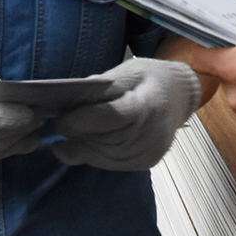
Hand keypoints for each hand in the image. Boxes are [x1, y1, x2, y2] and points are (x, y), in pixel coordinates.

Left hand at [50, 57, 200, 169]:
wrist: (179, 96)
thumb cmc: (150, 79)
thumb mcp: (126, 72)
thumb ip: (98, 89)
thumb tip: (66, 104)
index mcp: (147, 105)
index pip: (108, 117)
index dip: (80, 120)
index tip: (58, 118)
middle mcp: (151, 134)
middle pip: (103, 139)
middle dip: (76, 133)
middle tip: (56, 123)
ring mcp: (149, 151)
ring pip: (102, 156)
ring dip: (81, 146)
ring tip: (66, 134)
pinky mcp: (145, 162)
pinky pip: (110, 164)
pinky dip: (92, 155)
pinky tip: (79, 145)